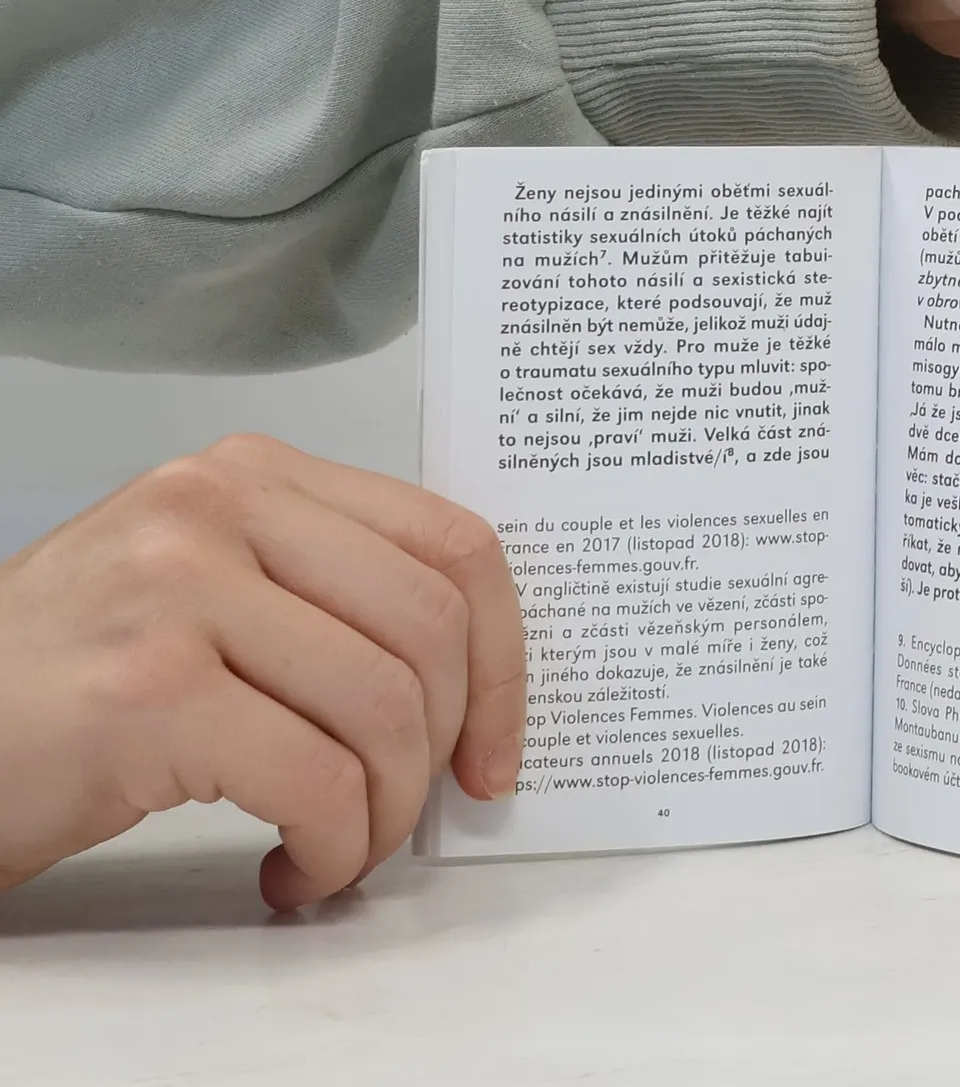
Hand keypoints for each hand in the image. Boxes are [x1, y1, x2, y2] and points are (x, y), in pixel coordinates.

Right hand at [0, 434, 524, 909]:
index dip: (504, 657)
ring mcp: (181, 590)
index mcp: (255, 473)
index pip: (449, 542)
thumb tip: (469, 683)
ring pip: (384, 708)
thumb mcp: (203, 581)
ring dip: (385, 813)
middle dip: (444, 747)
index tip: (496, 747)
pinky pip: (316, 782)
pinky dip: (330, 849)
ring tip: (338, 850)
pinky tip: (290, 870)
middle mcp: (221, 507)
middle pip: (431, 627)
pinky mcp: (149, 691)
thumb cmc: (70, 672)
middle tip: (410, 814)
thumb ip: (323, 591)